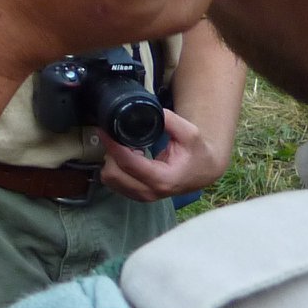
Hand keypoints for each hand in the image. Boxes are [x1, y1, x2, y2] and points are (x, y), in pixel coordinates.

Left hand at [100, 109, 230, 201]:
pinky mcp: (136, 196)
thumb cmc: (196, 151)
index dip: (113, 145)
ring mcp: (142, 197)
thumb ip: (169, 121)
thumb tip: (148, 111)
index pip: (128, 163)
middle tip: (118, 137)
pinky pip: (114, 183)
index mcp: (163, 179)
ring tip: (126, 148)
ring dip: (112, 161)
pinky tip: (129, 157)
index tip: (105, 129)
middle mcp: (150, 192)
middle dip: (111, 153)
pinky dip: (115, 168)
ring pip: (110, 179)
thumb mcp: (190, 133)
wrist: (203, 171)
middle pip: (113, 174)